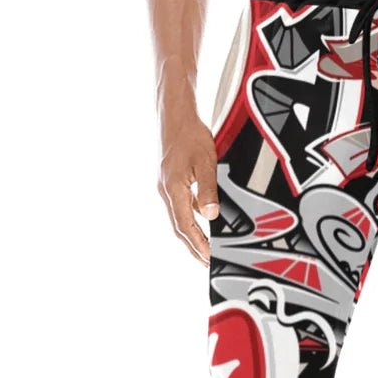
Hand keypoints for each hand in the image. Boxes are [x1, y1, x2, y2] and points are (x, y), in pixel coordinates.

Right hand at [157, 114, 219, 264]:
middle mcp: (166, 191)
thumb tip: (211, 217)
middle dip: (193, 248)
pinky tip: (203, 221)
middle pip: (179, 228)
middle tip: (207, 263)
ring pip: (179, 218)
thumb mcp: (206, 163)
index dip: (198, 246)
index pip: (186, 227)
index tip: (210, 260)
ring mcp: (166, 186)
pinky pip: (180, 206)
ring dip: (191, 235)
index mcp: (173, 190)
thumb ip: (208, 191)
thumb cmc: (190, 135)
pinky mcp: (170, 180)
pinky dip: (191, 219)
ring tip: (206, 248)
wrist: (175, 114)